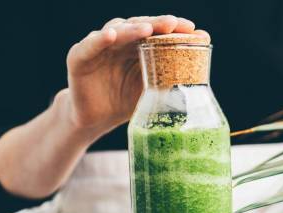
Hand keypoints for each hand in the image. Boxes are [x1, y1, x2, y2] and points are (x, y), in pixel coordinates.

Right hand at [64, 15, 208, 137]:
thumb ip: (173, 75)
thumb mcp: (153, 89)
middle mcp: (120, 41)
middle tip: (173, 23)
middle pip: (139, 25)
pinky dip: (100, 39)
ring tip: (147, 29)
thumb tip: (203, 60)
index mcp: (138, 46)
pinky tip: (111, 36)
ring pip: (117, 31)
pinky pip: (90, 45)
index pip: (157, 31)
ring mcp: (99, 47)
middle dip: (157, 23)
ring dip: (132, 28)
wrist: (95, 120)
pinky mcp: (79, 57)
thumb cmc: (125, 100)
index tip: (192, 29)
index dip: (173, 27)